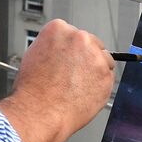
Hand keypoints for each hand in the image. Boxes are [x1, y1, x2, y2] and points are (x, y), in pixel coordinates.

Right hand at [0, 19, 113, 141]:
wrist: (39, 112)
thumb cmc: (33, 89)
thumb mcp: (34, 55)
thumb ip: (54, 46)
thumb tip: (64, 48)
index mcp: (59, 29)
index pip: (73, 33)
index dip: (70, 50)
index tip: (67, 60)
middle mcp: (79, 38)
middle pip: (91, 43)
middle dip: (85, 57)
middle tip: (72, 75)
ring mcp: (95, 56)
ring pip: (103, 59)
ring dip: (95, 70)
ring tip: (76, 86)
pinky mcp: (106, 75)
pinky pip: (108, 77)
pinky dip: (99, 85)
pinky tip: (83, 92)